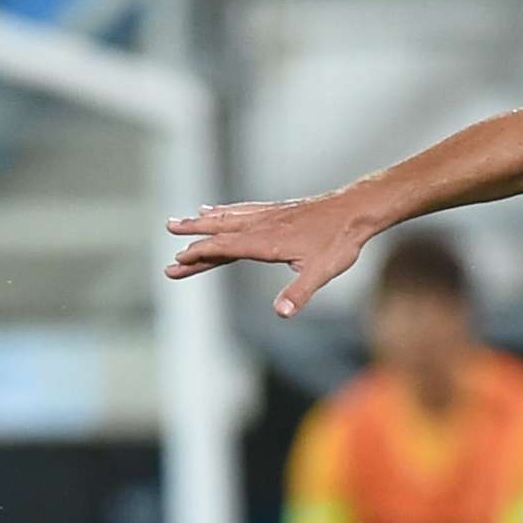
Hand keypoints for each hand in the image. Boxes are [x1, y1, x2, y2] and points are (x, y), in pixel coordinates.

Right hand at [165, 191, 378, 317]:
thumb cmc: (339, 242)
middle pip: (219, 230)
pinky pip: (242, 210)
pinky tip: (214, 210)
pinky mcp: (276, 210)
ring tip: (179, 221)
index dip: (201, 254)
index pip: (225, 248)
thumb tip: (282, 313)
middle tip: (167, 232)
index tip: (178, 260)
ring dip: (202, 220)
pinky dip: (224, 211)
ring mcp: (267, 215)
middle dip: (192, 234)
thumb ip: (300, 292)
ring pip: (227, 218)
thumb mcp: (322, 272)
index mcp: (266, 241)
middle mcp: (261, 225)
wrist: (355, 210)